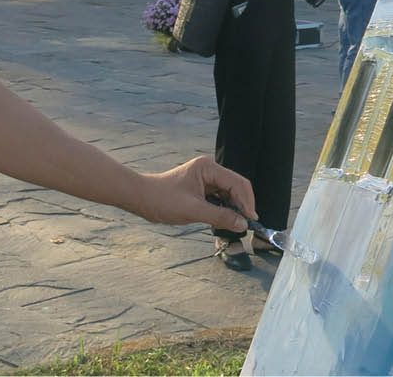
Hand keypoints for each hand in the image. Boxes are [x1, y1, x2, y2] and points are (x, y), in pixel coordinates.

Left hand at [137, 156, 255, 231]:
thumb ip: (220, 216)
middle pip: (235, 186)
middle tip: (246, 224)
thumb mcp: (193, 211)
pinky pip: (219, 197)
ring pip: (228, 193)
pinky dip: (223, 209)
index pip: (237, 183)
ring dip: (233, 208)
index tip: (252, 220)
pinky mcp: (201, 187)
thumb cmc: (162, 200)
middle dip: (242, 205)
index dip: (247, 202)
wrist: (141, 198)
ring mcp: (205, 178)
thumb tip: (243, 224)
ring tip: (235, 224)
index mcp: (208, 168)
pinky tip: (224, 220)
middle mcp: (209, 169)